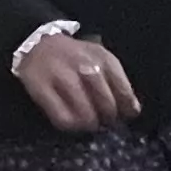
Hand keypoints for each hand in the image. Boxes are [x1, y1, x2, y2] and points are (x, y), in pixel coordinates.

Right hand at [15, 32, 142, 132]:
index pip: (123, 91)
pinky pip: (61, 117)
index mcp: (103, 58)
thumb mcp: (100, 60)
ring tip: (88, 124)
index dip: (125, 109)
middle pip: (106, 104)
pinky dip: (70, 125)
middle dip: (107, 118)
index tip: (122, 116)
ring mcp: (62, 77)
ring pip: (85, 112)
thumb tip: (132, 111)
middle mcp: (84, 66)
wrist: (38, 44)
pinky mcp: (41, 89)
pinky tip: (71, 123)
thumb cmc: (75, 56)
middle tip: (103, 122)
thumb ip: (117, 82)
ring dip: (89, 123)